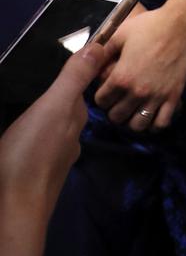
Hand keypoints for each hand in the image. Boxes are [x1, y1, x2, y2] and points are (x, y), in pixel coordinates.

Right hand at [0, 42, 104, 219]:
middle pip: (64, 114)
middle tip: (35, 87)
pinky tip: (16, 143)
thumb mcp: (54, 106)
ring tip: (22, 113)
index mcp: (73, 120)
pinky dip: (28, 143)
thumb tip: (101, 45)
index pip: (79, 92)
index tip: (64, 64)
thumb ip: (74, 78)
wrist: (14, 210)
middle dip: (55, 101)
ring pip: (50, 135)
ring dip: (41, 123)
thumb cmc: (33, 153)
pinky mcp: (32, 178)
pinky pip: (34, 152)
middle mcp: (68, 141)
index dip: (74, 77)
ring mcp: (51, 163)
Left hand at [94, 4, 185, 131]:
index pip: (101, 101)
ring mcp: (156, 97)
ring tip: (134, 110)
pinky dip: (155, 124)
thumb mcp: (121, 33)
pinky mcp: (173, 97)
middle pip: (117, 117)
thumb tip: (90, 61)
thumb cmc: (150, 26)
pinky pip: (162, 123)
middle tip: (119, 100)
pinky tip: (152, 115)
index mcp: (121, 77)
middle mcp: (137, 92)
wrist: (182, 25)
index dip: (101, 95)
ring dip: (132, 120)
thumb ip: (104, 51)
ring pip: (138, 125)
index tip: (107, 90)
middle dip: (114, 110)